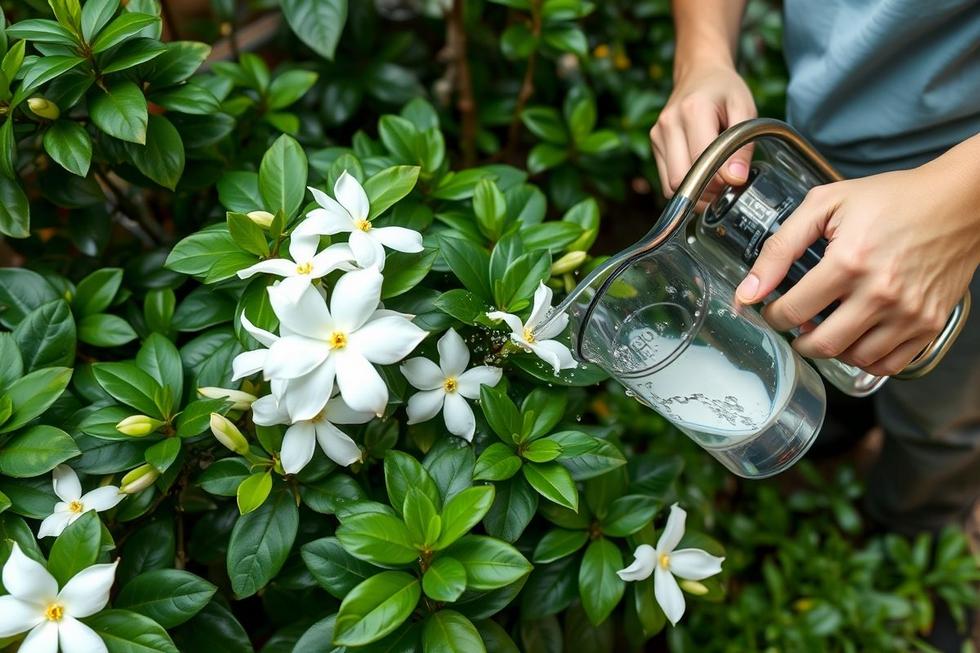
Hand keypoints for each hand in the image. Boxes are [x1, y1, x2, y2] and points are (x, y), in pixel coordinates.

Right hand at [650, 64, 756, 197]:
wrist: (700, 72)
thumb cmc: (725, 90)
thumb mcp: (745, 109)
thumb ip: (743, 145)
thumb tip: (736, 180)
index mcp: (693, 111)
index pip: (701, 163)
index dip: (719, 181)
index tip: (736, 181)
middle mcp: (669, 124)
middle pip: (680, 179)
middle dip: (704, 192)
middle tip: (725, 188)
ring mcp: (657, 134)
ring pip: (670, 185)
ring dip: (693, 193)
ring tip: (714, 183)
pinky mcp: (655, 143)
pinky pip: (666, 179)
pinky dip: (685, 186)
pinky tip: (700, 176)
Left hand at [735, 162, 979, 375]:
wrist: (959, 200)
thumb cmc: (892, 198)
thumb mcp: (825, 205)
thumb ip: (780, 247)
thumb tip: (748, 291)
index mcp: (849, 261)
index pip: (793, 311)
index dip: (773, 315)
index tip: (772, 309)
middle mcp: (881, 293)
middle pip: (822, 344)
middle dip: (798, 340)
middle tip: (795, 325)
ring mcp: (909, 313)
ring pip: (855, 358)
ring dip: (832, 350)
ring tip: (826, 327)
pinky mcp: (930, 323)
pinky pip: (890, 364)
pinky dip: (866, 359)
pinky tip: (857, 337)